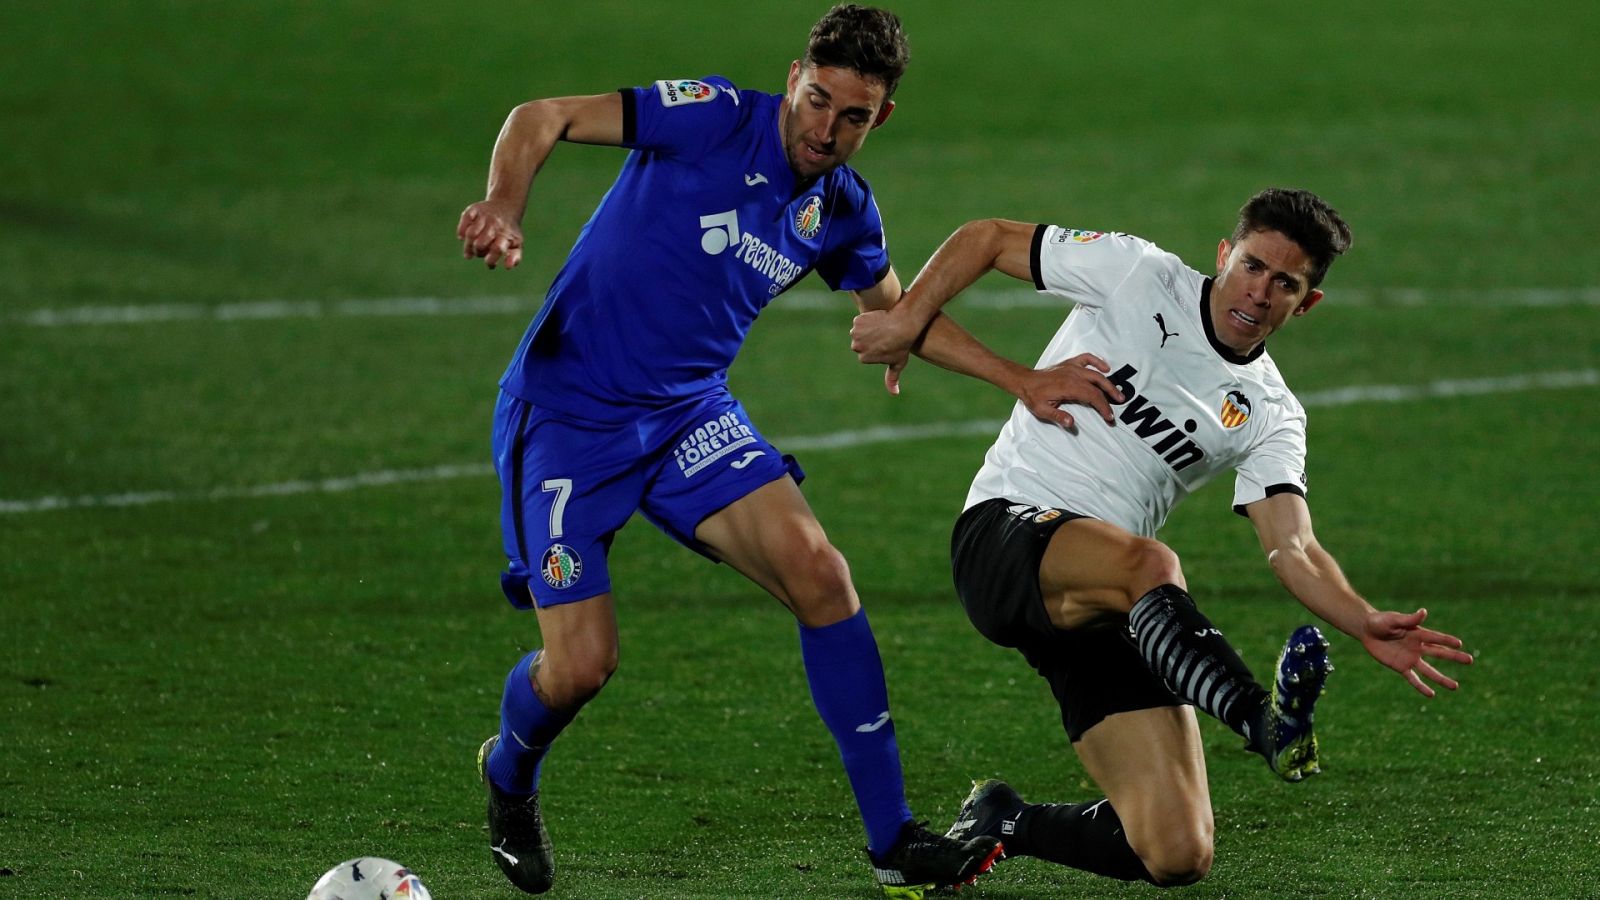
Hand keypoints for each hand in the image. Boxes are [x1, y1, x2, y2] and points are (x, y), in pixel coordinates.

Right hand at [457, 200, 524, 268]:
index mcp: (506, 235)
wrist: (506, 207)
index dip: (490, 259)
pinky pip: (465, 220)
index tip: (490, 263)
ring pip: (471, 234)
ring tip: (471, 247)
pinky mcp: (474, 209)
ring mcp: (484, 217)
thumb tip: (507, 267)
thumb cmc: (508, 232)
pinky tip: (462, 236)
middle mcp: (495, 225)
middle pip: (480, 244)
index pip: (497, 249)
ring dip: (468, 244)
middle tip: (479, 252)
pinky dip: (461, 230)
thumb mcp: (516, 244)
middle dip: (477, 252)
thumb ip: (514, 258)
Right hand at [850, 309, 922, 394]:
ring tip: (881, 328)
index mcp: (863, 358)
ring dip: (867, 329)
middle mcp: (856, 347)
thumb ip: (892, 379)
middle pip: (860, 342)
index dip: (876, 348)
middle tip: (884, 335)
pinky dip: (867, 319)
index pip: (865, 353)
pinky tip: (878, 321)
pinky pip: (860, 321)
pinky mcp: (858, 320)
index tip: (886, 345)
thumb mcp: (897, 364)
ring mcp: (856, 333)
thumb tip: (895, 393)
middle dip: (869, 339)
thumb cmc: (902, 345)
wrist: (904, 324)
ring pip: (859, 331)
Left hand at [1016, 353, 1122, 429]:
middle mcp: (1073, 375)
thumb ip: (1058, 416)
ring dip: (1108, 383)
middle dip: (1110, 396)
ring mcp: (1072, 367)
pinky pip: (1087, 358)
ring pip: (1096, 373)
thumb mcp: (1042, 411)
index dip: (1103, 407)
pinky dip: (1097, 362)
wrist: (1025, 381)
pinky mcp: (1070, 363)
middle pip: (1098, 385)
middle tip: (1119, 404)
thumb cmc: (1033, 397)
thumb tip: (1071, 423)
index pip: (1092, 396)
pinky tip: (1106, 368)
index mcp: (1068, 387)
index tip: (1109, 417)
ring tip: (1118, 393)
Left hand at [1359, 607, 1473, 696]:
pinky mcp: (1401, 667)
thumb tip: (1424, 612)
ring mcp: (1410, 658)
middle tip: (1470, 660)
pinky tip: (1431, 694)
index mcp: (1418, 633)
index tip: (1459, 644)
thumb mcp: (1393, 619)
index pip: (1436, 638)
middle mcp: (1418, 647)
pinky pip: (1413, 678)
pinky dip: (1421, 686)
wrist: (1366, 630)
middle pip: (1439, 653)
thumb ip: (1409, 619)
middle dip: (1454, 657)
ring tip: (1455, 687)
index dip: (1447, 640)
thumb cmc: (1380, 621)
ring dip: (1441, 678)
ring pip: (1429, 670)